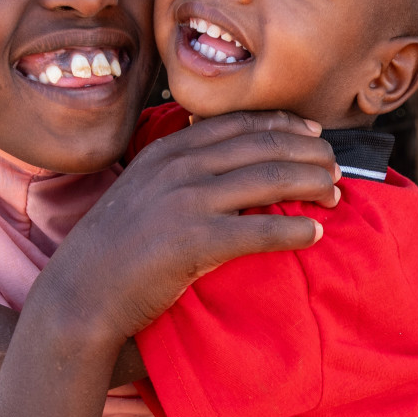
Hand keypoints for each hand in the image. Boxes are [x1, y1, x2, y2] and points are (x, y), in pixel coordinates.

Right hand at [28, 110, 340, 344]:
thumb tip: (231, 164)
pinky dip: (295, 230)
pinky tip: (315, 233)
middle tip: (336, 166)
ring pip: (270, 179)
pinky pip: (260, 230)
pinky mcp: (195, 241)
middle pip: (264, 146)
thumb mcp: (143, 189)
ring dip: (312, 184)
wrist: (81, 293)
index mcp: (169, 150)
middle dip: (310, 152)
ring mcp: (187, 201)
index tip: (313, 131)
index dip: (285, 124)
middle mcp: (180, 166)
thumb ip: (181, 169)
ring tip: (334, 195)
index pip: (241, 123)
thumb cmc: (115, 247)